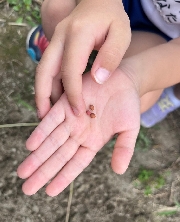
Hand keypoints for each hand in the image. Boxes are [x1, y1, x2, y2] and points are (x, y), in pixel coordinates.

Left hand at [17, 68, 139, 196]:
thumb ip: (124, 149)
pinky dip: (41, 132)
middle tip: (27, 189)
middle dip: (43, 172)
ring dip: (37, 156)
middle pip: (58, 156)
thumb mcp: (130, 129)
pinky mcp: (65, 103)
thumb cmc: (128, 105)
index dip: (63, 178)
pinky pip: (51, 119)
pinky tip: (31, 145)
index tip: (49, 192)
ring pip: (51, 141)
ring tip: (23, 172)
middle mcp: (78, 134)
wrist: (123, 80)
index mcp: (92, 142)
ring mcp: (71, 119)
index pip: (75, 164)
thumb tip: (119, 171)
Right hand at [35, 0, 130, 117]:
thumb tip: (97, 80)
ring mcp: (55, 40)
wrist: (98, 0)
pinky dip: (49, 85)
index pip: (70, 70)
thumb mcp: (122, 34)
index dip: (73, 93)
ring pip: (43, 70)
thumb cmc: (112, 18)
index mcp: (78, 34)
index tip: (78, 111)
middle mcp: (60, 37)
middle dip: (43, 96)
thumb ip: (111, 56)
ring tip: (46, 113)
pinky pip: (48, 68)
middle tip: (45, 117)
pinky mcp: (56, 45)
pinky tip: (55, 98)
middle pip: (44, 70)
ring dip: (42, 92)